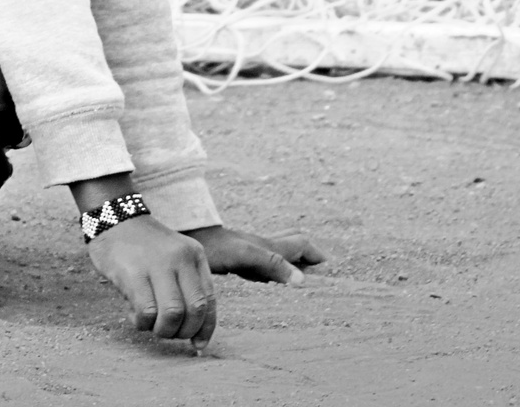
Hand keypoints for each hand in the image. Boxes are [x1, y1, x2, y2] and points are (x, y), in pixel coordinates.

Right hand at [85, 215, 216, 350]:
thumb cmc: (144, 247)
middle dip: (182, 332)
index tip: (198, 345)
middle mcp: (181, 259)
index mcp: (194, 256)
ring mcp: (158, 264)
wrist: (114, 219)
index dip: (205, 328)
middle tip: (166, 331)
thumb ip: (185, 288)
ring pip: (172, 314)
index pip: (209, 300)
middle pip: (194, 311)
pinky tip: (133, 314)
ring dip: (161, 330)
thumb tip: (195, 336)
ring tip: (149, 323)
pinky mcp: (133, 273)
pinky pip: (145, 312)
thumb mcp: (174, 257)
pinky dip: (141, 323)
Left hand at [183, 224, 326, 283]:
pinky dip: (273, 272)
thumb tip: (303, 280)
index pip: (302, 244)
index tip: (334, 272)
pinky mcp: (236, 260)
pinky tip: (268, 285)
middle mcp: (262, 246)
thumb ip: (273, 264)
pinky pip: (263, 265)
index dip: (318, 256)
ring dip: (293, 263)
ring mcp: (249, 252)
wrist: (184, 235)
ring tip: (303, 282)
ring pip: (279, 254)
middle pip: (293, 245)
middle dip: (309, 256)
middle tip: (322, 275)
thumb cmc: (214, 246)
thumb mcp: (246, 254)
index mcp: (268, 246)